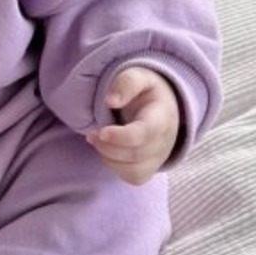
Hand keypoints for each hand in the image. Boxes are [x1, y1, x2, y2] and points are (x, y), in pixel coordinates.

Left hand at [84, 66, 180, 184]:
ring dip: (108, 157)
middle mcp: (164, 142)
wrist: (164, 107)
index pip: (144, 134)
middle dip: (107, 146)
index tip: (101, 131)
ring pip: (132, 170)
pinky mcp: (151, 168)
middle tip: (91, 132)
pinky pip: (132, 177)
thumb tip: (110, 101)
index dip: (120, 137)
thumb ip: (126, 84)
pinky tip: (109, 151)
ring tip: (98, 140)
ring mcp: (159, 158)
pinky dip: (115, 167)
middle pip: (134, 154)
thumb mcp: (139, 76)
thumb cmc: (147, 91)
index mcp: (161, 117)